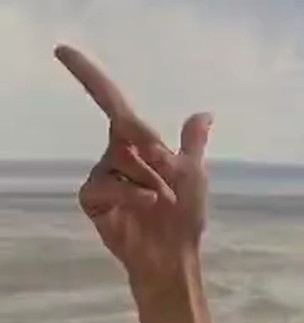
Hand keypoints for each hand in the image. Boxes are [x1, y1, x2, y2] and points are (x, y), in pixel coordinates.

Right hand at [55, 45, 212, 287]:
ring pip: (120, 160)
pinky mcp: (93, 199)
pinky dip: (132, 194)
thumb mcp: (194, 174)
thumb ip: (192, 143)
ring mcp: (103, 177)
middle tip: (170, 187)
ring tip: (160, 202)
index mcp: (140, 145)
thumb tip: (204, 113)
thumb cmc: (185, 216)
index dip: (89, 77)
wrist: (173, 255)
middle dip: (153, 157)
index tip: (63, 51)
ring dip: (148, 181)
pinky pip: (108, 185)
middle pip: (126, 134)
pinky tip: (148, 205)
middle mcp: (117, 155)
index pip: (113, 104)